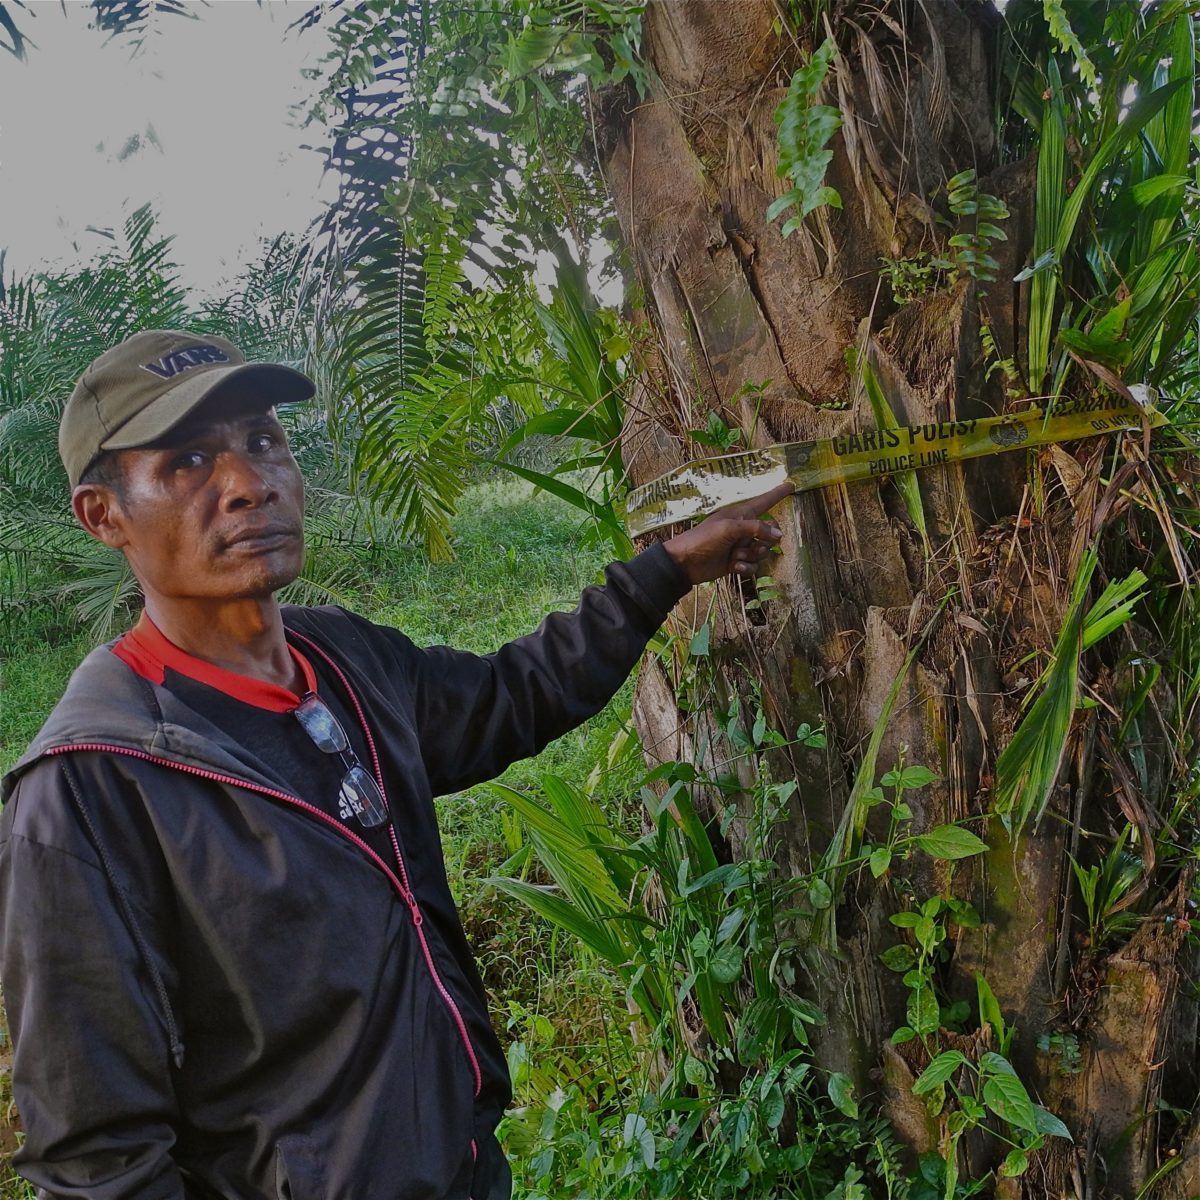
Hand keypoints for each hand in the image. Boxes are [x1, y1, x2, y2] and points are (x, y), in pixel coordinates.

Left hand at [662, 482, 793, 584]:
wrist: (685, 563)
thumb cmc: (703, 539)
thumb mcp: (730, 528)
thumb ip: (756, 529)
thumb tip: (778, 535)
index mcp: (741, 514)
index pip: (764, 501)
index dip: (778, 493)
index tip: (791, 484)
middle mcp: (743, 529)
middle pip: (770, 532)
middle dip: (765, 540)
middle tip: (752, 544)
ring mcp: (741, 546)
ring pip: (763, 551)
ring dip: (752, 556)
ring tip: (735, 556)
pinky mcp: (737, 562)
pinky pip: (753, 565)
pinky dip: (746, 567)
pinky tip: (734, 567)